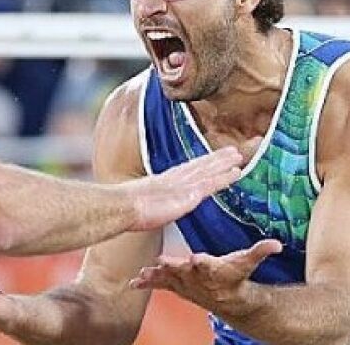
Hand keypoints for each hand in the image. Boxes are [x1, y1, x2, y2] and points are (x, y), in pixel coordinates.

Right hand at [126, 146, 244, 230]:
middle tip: (231, 151)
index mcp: (162, 182)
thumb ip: (144, 203)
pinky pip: (211, 184)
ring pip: (208, 172)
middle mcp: (175, 180)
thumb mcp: (136, 204)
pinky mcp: (189, 194)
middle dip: (215, 159)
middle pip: (199, 167)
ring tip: (238, 157)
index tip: (210, 159)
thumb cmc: (124, 209)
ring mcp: (183, 186)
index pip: (186, 171)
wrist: (122, 207)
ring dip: (224, 164)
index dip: (199, 165)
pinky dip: (224, 177)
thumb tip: (139, 207)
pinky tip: (236, 173)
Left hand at [129, 239, 281, 315]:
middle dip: (173, 266)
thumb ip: (259, 252)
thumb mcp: (246, 262)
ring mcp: (184, 283)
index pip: (209, 265)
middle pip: (184, 271)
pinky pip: (160, 284)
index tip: (196, 258)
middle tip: (161, 261)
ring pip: (169, 278)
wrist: (228, 300)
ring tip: (143, 274)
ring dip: (156, 276)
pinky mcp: (175, 285)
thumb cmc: (235, 276)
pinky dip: (147, 283)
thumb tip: (277, 244)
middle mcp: (197, 277)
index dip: (203, 262)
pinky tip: (134, 282)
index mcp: (213, 269)